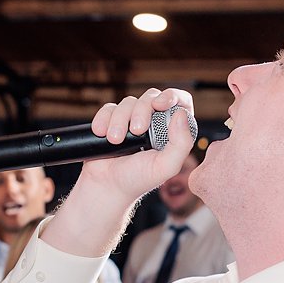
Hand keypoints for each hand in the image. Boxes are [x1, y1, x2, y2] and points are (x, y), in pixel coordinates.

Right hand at [81, 88, 197, 201]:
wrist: (107, 186)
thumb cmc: (138, 179)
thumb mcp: (166, 167)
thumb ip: (182, 144)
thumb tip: (181, 114)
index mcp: (172, 131)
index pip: (180, 101)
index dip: (172, 96)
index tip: (160, 104)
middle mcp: (154, 122)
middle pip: (151, 97)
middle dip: (142, 111)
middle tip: (136, 131)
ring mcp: (132, 120)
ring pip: (128, 102)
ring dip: (120, 120)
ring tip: (115, 141)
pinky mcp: (113, 120)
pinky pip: (109, 108)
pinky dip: (104, 118)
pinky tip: (101, 133)